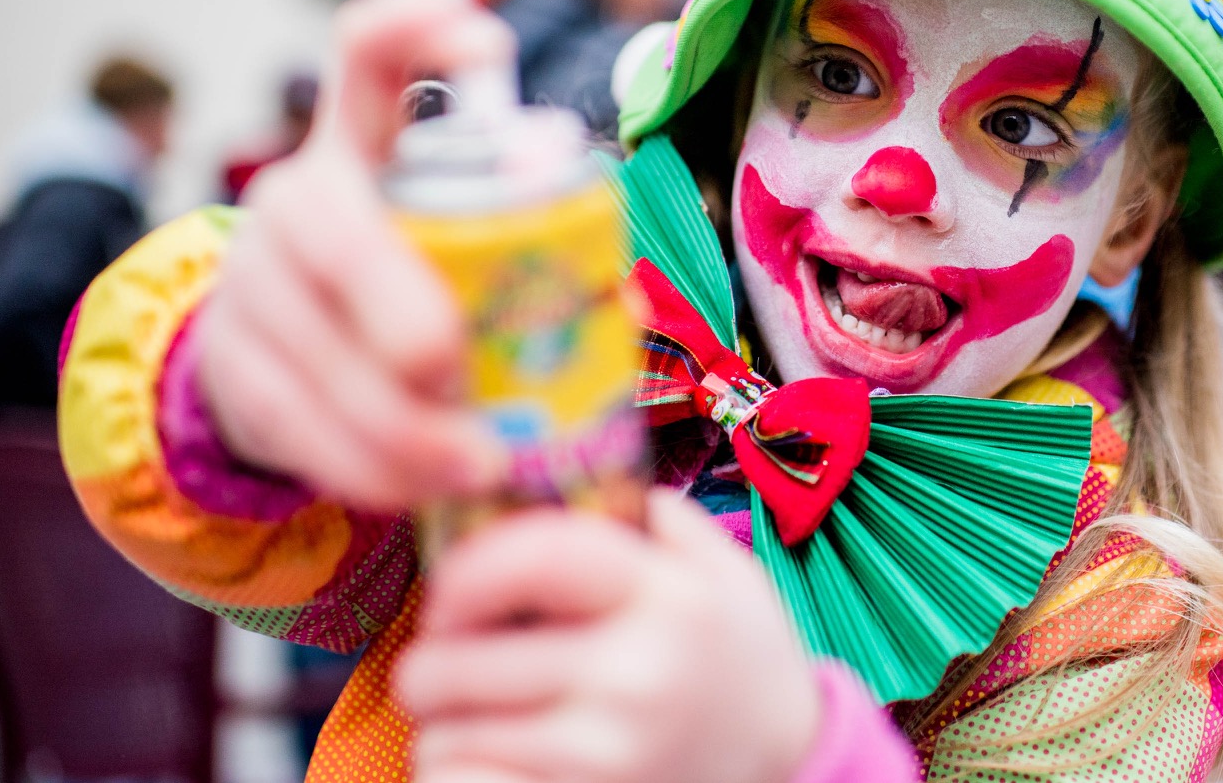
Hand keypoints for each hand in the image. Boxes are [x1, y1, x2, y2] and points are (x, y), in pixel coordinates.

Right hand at [198, 0, 512, 511]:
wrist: (286, 364)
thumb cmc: (412, 296)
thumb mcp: (461, 254)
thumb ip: (534, 255)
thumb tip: (620, 300)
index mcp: (366, 146)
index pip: (368, 52)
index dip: (416, 29)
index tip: (479, 39)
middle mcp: (296, 194)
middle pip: (332, 229)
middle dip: (396, 304)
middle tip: (459, 371)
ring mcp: (250, 279)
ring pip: (310, 343)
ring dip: (394, 417)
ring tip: (476, 463)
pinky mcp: (230, 365)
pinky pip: (292, 419)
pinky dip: (363, 463)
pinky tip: (420, 488)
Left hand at [399, 492, 820, 782]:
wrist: (790, 762)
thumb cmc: (741, 657)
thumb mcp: (726, 571)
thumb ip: (660, 515)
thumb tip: (576, 470)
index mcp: (667, 595)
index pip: (536, 555)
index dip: (466, 567)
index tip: (448, 587)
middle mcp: (637, 672)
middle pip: (461, 658)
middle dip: (432, 659)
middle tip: (448, 659)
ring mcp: (609, 752)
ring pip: (448, 733)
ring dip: (444, 723)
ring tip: (479, 713)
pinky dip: (458, 775)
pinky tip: (491, 758)